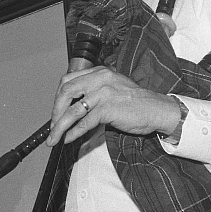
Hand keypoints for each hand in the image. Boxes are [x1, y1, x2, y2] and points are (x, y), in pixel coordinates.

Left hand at [46, 66, 180, 145]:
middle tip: (52, 126)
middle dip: (55, 111)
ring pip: (72, 110)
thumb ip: (94, 91)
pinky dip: (74, 132)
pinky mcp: (108, 108)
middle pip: (65, 92)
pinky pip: (84, 122)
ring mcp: (103, 93)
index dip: (58, 97)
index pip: (68, 80)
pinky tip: (69, 139)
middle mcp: (100, 79)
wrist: (158, 109)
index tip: (56, 111)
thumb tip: (73, 107)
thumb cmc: (137, 102)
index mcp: (99, 72)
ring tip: (54, 138)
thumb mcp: (113, 88)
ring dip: (59, 126)